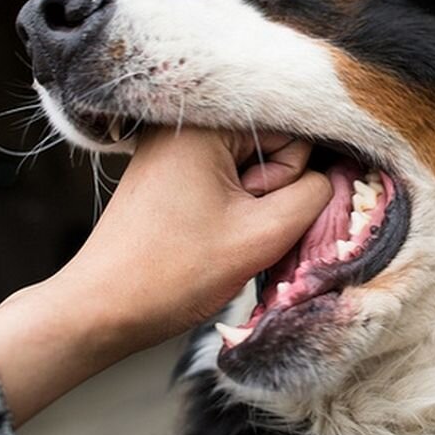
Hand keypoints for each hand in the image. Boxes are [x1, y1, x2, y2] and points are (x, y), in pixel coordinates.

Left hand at [64, 127, 331, 345]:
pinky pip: (225, 179)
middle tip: (234, 227)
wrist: (101, 310)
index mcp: (204, 124)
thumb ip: (313, 196)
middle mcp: (186, 124)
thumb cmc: (174, 273)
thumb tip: (332, 177)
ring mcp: (174, 148)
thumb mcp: (262, 235)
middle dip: (267, 191)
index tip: (259, 210)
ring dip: (250, 204)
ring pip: (250, 167)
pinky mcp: (169, 173)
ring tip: (217, 234)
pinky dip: (230, 208)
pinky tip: (208, 234)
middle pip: (271, 145)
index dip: (290, 177)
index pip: (292, 130)